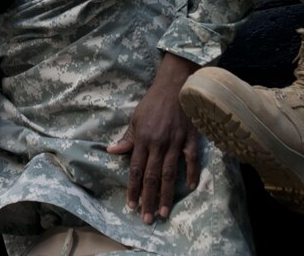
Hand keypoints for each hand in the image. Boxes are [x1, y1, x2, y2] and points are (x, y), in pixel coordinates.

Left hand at [107, 53, 200, 223]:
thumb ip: (127, 137)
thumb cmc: (153, 102)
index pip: (135, 169)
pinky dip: (191, 173)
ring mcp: (175, 142)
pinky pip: (191, 159)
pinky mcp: (190, 138)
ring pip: (169, 173)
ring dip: (166, 195)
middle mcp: (158, 143)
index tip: (131, 205)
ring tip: (164, 212)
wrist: (175, 85)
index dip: (133, 189)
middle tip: (147, 219)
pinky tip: (190, 187)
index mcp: (142, 138)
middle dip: (148, 200)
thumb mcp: (135, 117)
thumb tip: (112, 151)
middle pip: (151, 177)